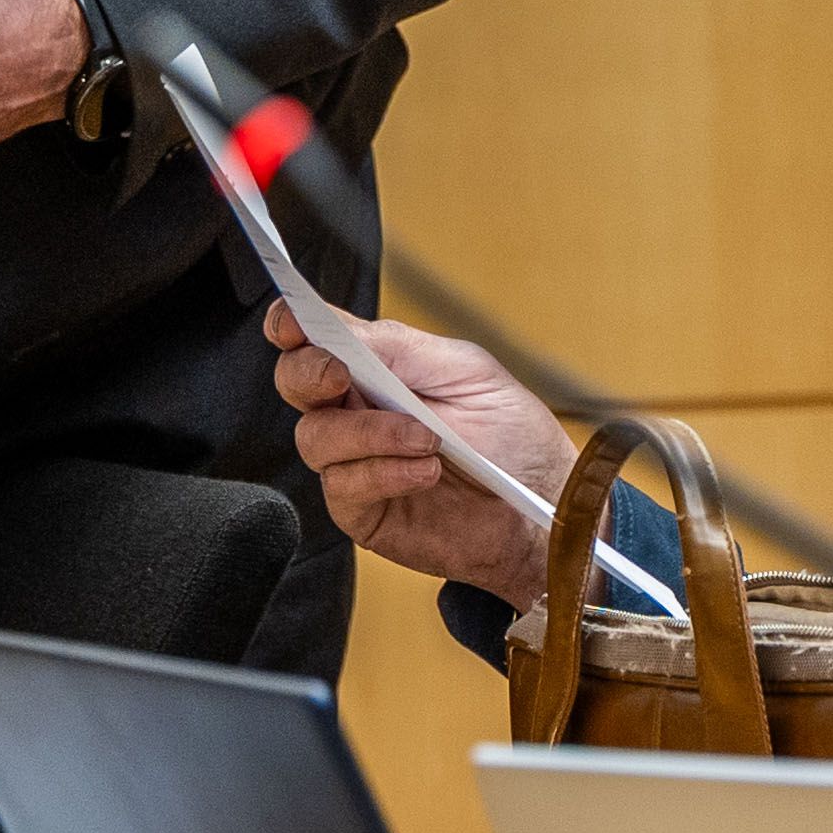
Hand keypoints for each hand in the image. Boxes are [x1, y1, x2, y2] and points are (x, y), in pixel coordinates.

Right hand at [265, 304, 576, 607]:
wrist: (542, 506)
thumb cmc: (512, 435)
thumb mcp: (466, 371)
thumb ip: (399, 347)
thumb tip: (340, 329)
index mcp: (375, 367)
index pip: (315, 339)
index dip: (290, 325)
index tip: (291, 321)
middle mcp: (355, 411)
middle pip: (295, 383)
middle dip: (308, 373)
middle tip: (340, 373)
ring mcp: (355, 462)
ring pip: (315, 438)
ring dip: (368, 433)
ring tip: (426, 439)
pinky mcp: (363, 510)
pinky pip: (345, 487)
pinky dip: (384, 472)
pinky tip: (424, 471)